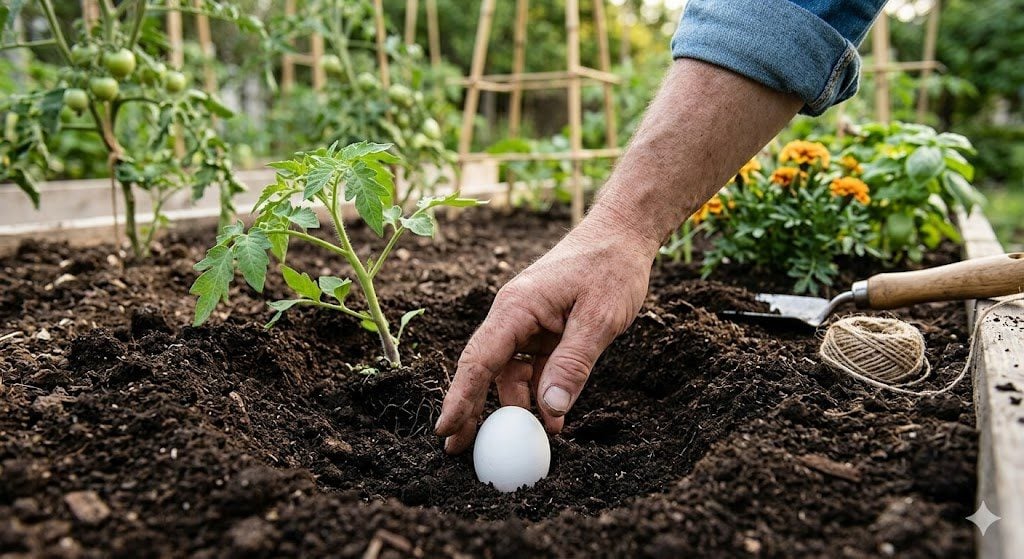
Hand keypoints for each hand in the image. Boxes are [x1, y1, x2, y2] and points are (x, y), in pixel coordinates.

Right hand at [434, 213, 657, 453]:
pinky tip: (553, 418)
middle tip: (457, 449)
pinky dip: (540, 392)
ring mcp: (528, 323)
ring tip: (534, 440)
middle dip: (471, 409)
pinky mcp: (544, 330)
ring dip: (518, 406)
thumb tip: (549, 410)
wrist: (623, 235)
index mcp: (516, 307)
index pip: (479, 359)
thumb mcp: (599, 318)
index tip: (445, 428)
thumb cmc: (611, 267)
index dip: (461, 396)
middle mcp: (514, 316)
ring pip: (510, 372)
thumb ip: (573, 363)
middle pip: (484, 369)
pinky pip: (533, 367)